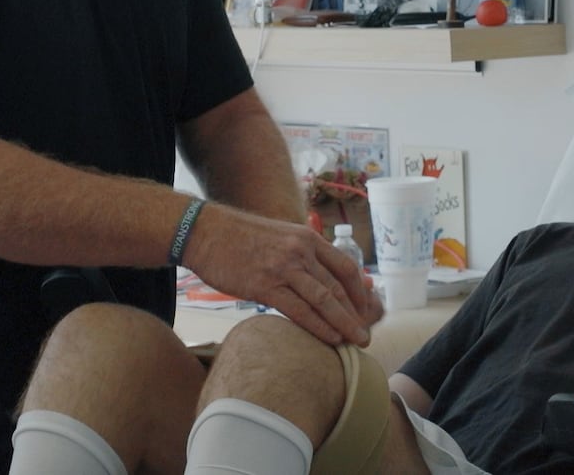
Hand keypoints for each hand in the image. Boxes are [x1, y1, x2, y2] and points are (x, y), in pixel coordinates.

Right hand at [184, 203, 382, 346]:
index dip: (360, 291)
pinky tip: (331, 338)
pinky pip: (300, 310)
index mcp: (307, 238)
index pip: (345, 266)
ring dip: (344, 323)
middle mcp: (300, 251)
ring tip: (357, 341)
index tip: (368, 309)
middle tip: (366, 334)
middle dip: (356, 313)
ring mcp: (284, 268)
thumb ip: (300, 254)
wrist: (205, 232)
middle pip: (338, 286)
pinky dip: (319, 326)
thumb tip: (317, 276)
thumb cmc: (239, 237)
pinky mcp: (265, 286)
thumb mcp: (279, 236)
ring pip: (324, 300)